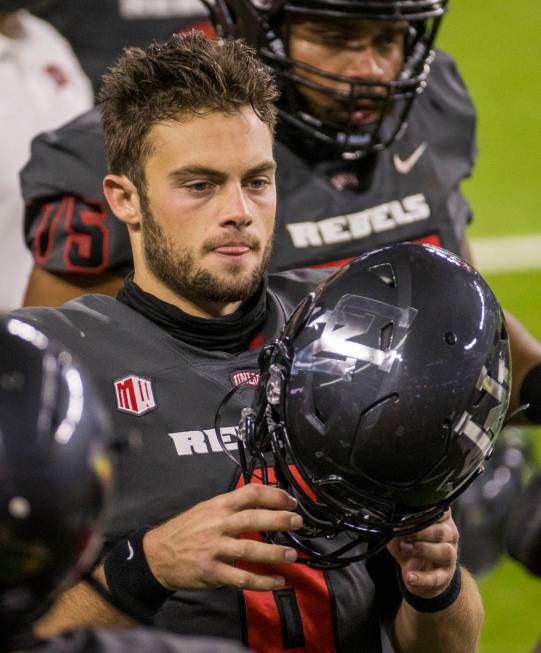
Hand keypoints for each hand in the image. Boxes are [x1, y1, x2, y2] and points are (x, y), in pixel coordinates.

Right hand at [143, 484, 301, 591]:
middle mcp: (218, 524)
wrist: (157, 554)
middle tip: (298, 522)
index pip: (250, 493)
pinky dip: (262, 581)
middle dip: (279, 519)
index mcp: (218, 505)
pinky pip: (241, 577)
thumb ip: (230, 506)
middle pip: (254, 518)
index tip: (291, 501)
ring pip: (250, 548)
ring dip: (274, 552)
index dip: (274, 495)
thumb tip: (260, 503)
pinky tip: (277, 581)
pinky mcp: (212, 571)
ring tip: (292, 554)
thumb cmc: (185, 529)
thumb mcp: (205, 508)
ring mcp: (215, 548)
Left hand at [387, 509, 458, 598]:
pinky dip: (422, 577)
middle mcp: (449, 535)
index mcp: (440, 519)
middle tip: (403, 535)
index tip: (407, 514)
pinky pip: (437, 577)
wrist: (419, 573)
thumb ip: (398, 527)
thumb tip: (392, 523)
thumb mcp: (400, 533)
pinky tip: (409, 576)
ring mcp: (450, 555)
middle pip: (441, 531)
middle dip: (420, 532)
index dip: (425, 512)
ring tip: (405, 549)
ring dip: (423, 549)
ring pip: (445, 551)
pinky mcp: (445, 575)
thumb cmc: (410, 545)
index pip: (440, 510)